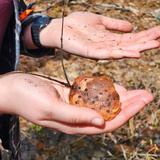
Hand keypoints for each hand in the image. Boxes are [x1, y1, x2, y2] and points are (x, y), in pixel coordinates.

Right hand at [0, 73, 152, 134]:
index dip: (127, 113)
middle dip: (130, 105)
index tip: (143, 101)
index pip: (108, 123)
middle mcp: (78, 117)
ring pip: (104, 104)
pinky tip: (115, 87)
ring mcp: (76, 106)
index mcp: (74, 125)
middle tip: (147, 94)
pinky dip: (105, 91)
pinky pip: (93, 95)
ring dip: (120, 98)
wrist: (15, 89)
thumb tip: (101, 122)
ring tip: (136, 91)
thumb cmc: (28, 99)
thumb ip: (75, 117)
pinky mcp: (73, 95)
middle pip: (110, 114)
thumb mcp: (50, 108)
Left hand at [41, 12, 159, 58]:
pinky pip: (108, 54)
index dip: (144, 35)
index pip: (131, 38)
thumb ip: (115, 25)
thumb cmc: (77, 24)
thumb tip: (131, 27)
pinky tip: (134, 53)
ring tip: (154, 45)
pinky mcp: (91, 52)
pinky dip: (122, 54)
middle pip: (129, 45)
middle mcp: (107, 46)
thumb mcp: (100, 21)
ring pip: (122, 50)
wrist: (60, 28)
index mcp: (109, 38)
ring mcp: (99, 50)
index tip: (159, 31)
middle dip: (146, 42)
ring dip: (138, 48)